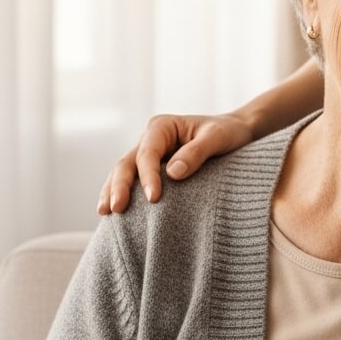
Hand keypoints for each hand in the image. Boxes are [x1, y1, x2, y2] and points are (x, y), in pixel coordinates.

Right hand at [97, 113, 255, 213]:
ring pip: (123, 172)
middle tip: (116, 210)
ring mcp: (148, 153)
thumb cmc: (228, 132)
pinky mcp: (152, 168)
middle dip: (119, 186)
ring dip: (112, 192)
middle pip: (127, 163)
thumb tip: (172, 173)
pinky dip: (123, 194)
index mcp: (162, 126)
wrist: (235, 132)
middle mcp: (150, 138)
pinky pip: (133, 181)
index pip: (148, 153)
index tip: (154, 199)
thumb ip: (197, 152)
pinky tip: (114, 213)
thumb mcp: (217, 138)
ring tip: (105, 213)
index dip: (148, 176)